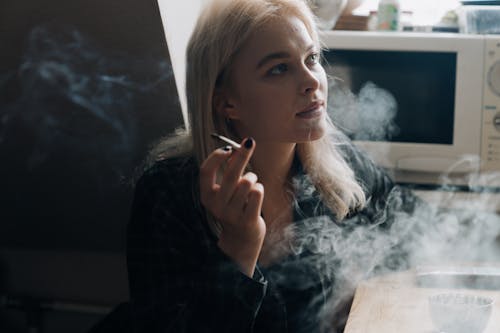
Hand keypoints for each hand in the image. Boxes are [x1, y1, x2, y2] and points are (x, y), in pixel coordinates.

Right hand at [199, 138, 264, 276]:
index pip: (205, 171)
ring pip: (247, 182)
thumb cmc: (235, 206)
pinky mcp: (247, 220)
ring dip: (253, 178)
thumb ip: (228, 171)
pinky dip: (259, 188)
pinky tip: (256, 195)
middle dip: (242, 154)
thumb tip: (238, 148)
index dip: (216, 157)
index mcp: (206, 196)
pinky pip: (257, 193)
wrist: (241, 238)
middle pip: (230, 174)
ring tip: (252, 184)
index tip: (228, 148)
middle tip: (249, 142)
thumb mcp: (225, 191)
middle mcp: (216, 205)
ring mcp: (231, 214)